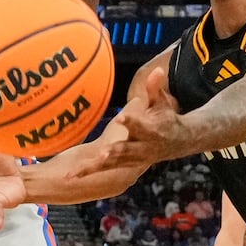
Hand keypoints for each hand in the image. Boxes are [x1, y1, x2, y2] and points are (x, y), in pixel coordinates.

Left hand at [70, 67, 187, 176]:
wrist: (176, 143)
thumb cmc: (165, 118)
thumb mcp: (162, 103)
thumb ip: (155, 88)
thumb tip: (157, 69)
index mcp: (152, 132)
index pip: (141, 126)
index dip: (132, 122)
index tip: (121, 117)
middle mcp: (142, 149)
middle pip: (126, 150)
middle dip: (114, 152)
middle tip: (102, 153)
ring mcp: (131, 160)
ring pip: (112, 164)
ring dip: (97, 167)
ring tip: (79, 170)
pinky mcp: (122, 166)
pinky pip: (102, 170)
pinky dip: (87, 173)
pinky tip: (69, 176)